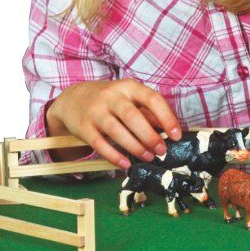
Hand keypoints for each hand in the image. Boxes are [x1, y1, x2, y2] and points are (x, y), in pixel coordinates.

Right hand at [45, 79, 181, 168]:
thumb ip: (147, 112)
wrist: (73, 99)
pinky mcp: (83, 127)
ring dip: (135, 147)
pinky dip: (114, 156)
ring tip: (148, 157)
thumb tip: (167, 130)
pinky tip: (126, 164)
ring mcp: (96, 111)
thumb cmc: (110, 100)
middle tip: (161, 150)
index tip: (176, 135)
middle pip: (133, 117)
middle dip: (150, 136)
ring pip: (117, 131)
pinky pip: (100, 144)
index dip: (167, 118)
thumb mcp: (129, 98)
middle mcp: (111, 96)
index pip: (152, 99)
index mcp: (128, 87)